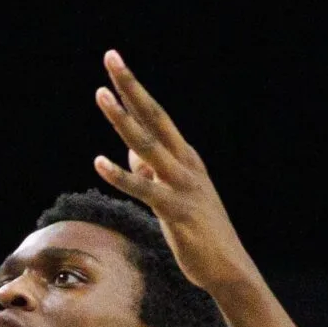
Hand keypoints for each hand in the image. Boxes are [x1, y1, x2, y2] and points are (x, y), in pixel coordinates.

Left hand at [91, 52, 259, 292]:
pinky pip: (145, 190)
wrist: (228, 268)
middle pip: (155, 117)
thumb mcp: (172, 195)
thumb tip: (130, 149)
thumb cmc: (198, 232)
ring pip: (148, 145)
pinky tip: (99, 162)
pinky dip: (121, 176)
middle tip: (111, 57)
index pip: (156, 116)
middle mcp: (186, 164)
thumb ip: (152, 171)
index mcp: (185, 158)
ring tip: (101, 96)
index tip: (114, 63)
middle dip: (131, 87)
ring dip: (123, 120)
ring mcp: (183, 186)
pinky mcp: (177, 212)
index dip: (134, 90)